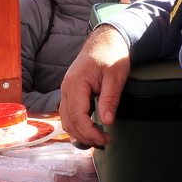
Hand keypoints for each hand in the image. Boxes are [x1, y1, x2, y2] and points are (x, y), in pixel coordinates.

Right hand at [59, 26, 130, 147]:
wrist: (105, 39)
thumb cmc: (111, 54)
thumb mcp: (115, 76)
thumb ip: (110, 99)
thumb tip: (106, 121)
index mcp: (76, 83)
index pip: (77, 116)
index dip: (90, 132)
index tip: (104, 139)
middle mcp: (66, 88)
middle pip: (68, 121)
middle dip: (85, 136)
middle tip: (104, 141)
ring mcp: (66, 90)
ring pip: (66, 119)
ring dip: (79, 132)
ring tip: (98, 138)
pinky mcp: (70, 92)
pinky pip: (68, 113)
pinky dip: (77, 124)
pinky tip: (90, 128)